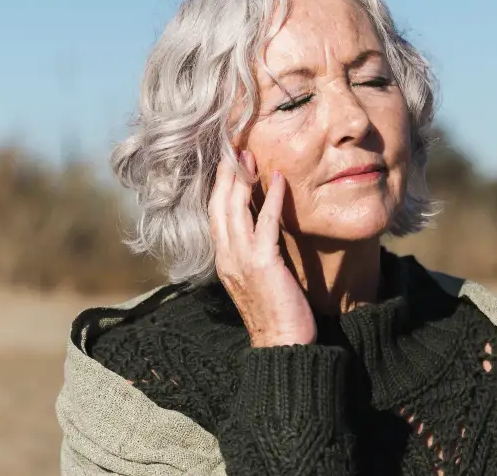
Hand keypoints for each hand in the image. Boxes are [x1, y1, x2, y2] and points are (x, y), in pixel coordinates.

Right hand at [209, 150, 315, 347]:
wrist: (282, 346)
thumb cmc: (276, 314)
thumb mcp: (257, 279)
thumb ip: (253, 254)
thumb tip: (262, 231)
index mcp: (223, 260)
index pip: (215, 215)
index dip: (219, 188)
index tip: (226, 164)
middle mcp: (226, 257)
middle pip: (219, 206)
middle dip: (225, 175)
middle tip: (235, 149)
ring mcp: (241, 260)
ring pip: (235, 211)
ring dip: (243, 180)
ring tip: (250, 157)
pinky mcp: (262, 264)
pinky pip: (266, 224)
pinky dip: (272, 199)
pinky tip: (280, 181)